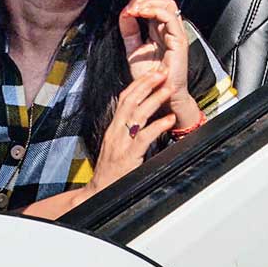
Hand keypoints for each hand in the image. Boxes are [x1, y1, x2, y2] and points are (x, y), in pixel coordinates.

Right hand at [91, 67, 179, 190]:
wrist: (97, 193)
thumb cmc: (111, 170)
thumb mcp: (117, 144)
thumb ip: (128, 129)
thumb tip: (144, 114)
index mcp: (113, 127)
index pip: (124, 98)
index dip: (138, 83)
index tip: (152, 72)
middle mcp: (115, 132)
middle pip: (130, 101)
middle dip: (146, 84)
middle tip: (162, 72)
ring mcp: (121, 143)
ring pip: (137, 115)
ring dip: (154, 100)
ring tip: (169, 89)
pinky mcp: (128, 157)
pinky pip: (144, 137)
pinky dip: (158, 126)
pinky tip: (170, 120)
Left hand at [119, 0, 202, 130]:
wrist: (158, 98)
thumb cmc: (149, 79)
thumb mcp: (133, 50)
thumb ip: (129, 31)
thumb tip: (125, 12)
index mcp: (159, 30)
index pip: (154, 2)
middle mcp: (169, 29)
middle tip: (129, 1)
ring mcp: (176, 33)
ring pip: (167, 3)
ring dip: (148, 1)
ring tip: (133, 8)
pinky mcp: (179, 40)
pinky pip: (170, 17)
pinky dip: (155, 10)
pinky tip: (141, 12)